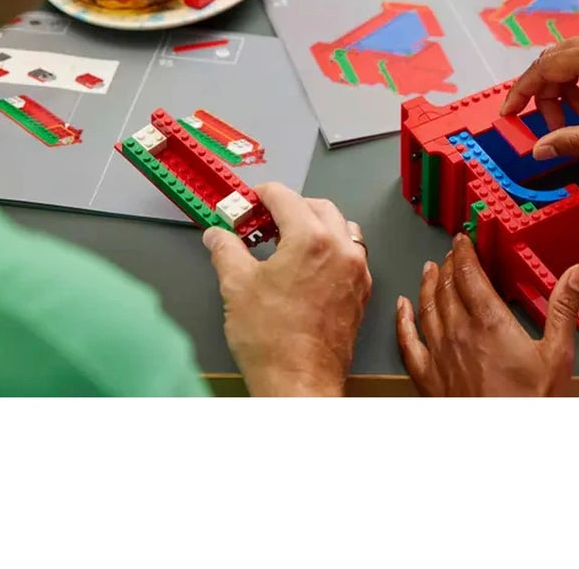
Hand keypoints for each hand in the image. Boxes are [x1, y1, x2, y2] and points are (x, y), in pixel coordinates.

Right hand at [203, 182, 371, 396]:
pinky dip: (331, 249)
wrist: (299, 383)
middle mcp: (341, 250)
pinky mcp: (360, 291)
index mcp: (311, 240)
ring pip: (342, 228)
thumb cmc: (274, 342)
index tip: (250, 201)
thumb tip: (218, 236)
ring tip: (288, 240)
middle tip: (264, 219)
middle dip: (290, 206)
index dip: (262, 195)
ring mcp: (356, 271)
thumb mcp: (236, 286)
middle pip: (318, 207)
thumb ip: (226, 250)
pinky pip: (351, 255)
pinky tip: (309, 265)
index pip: (286, 197)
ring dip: (316, 225)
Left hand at [396, 233, 578, 395]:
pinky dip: (403, 319)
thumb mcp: (557, 353)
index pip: (468, 273)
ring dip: (427, 283)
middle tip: (451, 253)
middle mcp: (459, 332)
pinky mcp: (428, 376)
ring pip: (426, 306)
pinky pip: (408, 341)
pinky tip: (402, 307)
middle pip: (445, 285)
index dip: (463, 252)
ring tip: (429, 269)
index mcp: (490, 322)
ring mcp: (440, 354)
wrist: (507, 441)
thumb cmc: (530, 402)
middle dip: (447, 264)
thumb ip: (564, 308)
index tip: (462, 240)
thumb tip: (576, 275)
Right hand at [499, 25, 578, 159]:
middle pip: (553, 60)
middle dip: (544, 94)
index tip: (510, 110)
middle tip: (548, 123)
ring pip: (571, 56)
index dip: (521, 91)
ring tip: (578, 115)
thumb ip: (575, 140)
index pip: (543, 68)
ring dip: (565, 86)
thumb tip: (543, 147)